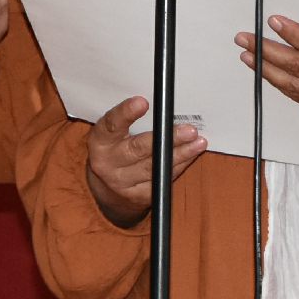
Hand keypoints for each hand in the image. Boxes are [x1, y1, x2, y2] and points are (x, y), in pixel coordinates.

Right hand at [84, 96, 206, 227]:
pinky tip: (191, 154)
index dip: (125, 113)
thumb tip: (160, 102)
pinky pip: (164, 179)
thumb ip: (129, 119)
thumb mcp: (113, 132)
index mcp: (100, 142)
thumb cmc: (114, 149)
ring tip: (198, 141)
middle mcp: (108, 163)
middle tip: (189, 130)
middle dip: (167, 139)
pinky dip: (179, 165)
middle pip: (138, 150)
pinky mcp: (140, 197)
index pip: (111, 125)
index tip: (143, 102)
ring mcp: (123, 183)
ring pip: (156, 167)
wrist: (106, 187)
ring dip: (181, 153)